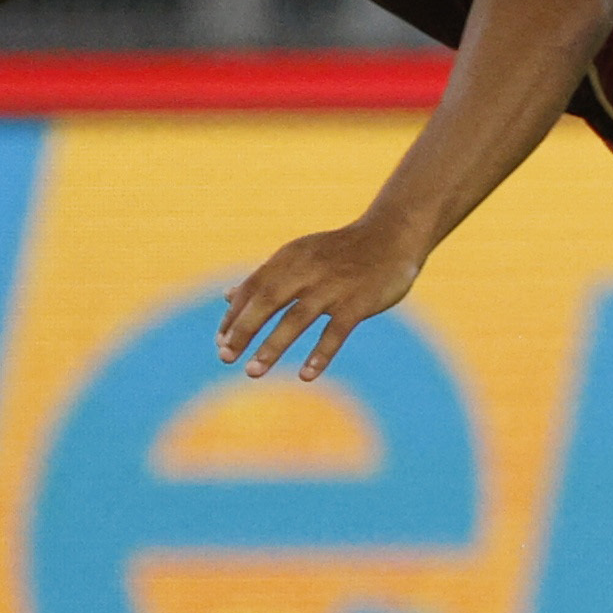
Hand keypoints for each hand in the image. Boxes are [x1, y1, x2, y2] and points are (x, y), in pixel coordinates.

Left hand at [220, 216, 424, 382]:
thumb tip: (226, 298)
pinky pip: (336, 332)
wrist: (392, 236)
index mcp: (291, 257)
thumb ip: (265, 277)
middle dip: (244, 330)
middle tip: (225, 357)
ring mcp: (335, 286)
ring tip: (252, 372)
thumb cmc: (341, 251)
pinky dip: (320, 354)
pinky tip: (305, 376)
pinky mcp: (359, 302)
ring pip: (297, 318)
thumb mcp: (299, 255)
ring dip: (272, 347)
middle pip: (268, 301)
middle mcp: (308, 269)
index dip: (234, 315)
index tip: (220, 341)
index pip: (253, 287)